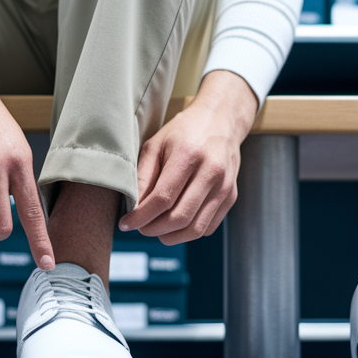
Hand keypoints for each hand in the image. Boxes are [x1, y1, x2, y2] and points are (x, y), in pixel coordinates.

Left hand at [119, 70, 257, 245]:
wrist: (221, 120)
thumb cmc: (183, 132)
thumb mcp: (155, 145)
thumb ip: (142, 176)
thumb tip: (132, 208)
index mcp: (188, 156)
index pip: (162, 198)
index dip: (141, 216)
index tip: (125, 224)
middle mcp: (211, 173)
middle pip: (179, 218)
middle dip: (153, 229)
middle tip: (140, 227)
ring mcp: (225, 187)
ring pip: (195, 229)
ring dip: (170, 237)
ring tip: (155, 229)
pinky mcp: (231, 196)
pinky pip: (207, 227)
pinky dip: (188, 233)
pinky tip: (174, 224)